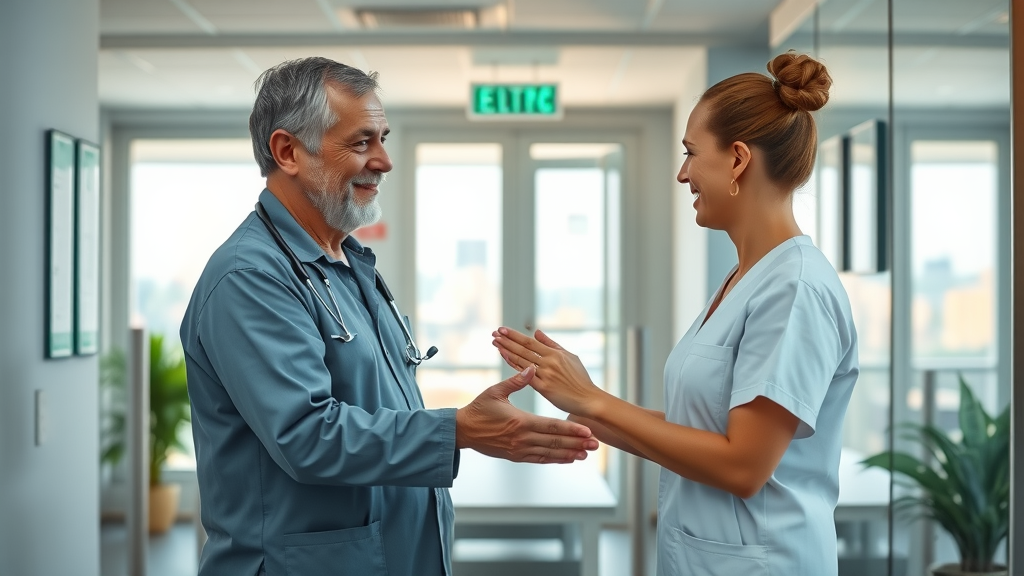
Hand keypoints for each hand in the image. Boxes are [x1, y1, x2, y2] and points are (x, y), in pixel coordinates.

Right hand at [455, 366, 598, 462]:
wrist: (462, 431)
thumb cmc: (478, 409)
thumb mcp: (495, 391)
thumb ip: (515, 380)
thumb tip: (531, 367)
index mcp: (520, 421)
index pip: (551, 427)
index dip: (571, 429)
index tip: (587, 430)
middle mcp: (522, 438)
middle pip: (555, 443)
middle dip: (577, 443)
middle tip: (595, 444)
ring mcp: (519, 449)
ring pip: (549, 453)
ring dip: (569, 453)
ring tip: (586, 453)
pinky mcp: (515, 456)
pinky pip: (539, 459)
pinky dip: (555, 460)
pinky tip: (567, 459)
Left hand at [491, 327, 604, 417]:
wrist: (588, 399)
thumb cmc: (580, 378)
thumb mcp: (569, 357)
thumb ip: (552, 344)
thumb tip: (536, 332)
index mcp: (555, 354)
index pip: (530, 342)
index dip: (515, 335)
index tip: (502, 329)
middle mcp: (549, 362)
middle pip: (523, 349)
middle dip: (507, 341)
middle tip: (494, 333)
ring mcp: (546, 375)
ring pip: (522, 360)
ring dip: (507, 351)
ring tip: (495, 343)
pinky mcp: (544, 388)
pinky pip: (525, 376)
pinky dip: (514, 366)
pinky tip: (505, 358)